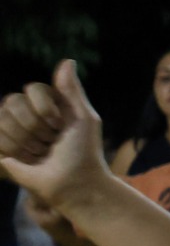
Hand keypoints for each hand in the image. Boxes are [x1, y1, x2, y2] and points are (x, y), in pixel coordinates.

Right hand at [0, 61, 113, 210]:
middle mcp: (29, 112)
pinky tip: (28, 161)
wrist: (73, 184)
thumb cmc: (84, 154)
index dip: (45, 109)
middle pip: (14, 102)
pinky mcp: (2, 145)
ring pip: (3, 119)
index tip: (59, 126)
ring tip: (41, 153)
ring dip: (27, 142)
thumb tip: (68, 60)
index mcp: (48, 103)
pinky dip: (16, 151)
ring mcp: (13, 128)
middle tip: (51, 144)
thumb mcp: (84, 119)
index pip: (32, 88)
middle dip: (36, 128)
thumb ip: (72, 91)